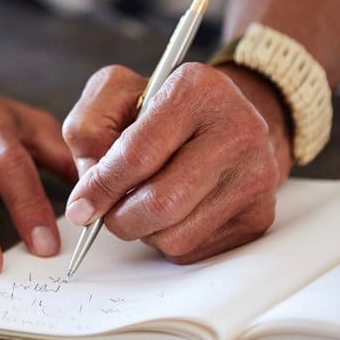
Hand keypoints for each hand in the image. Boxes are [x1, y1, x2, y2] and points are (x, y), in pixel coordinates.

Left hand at [62, 63, 291, 263]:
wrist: (224, 121)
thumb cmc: (160, 110)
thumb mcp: (115, 95)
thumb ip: (87, 128)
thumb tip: (87, 193)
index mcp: (197, 89)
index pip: (138, 154)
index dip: (101, 187)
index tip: (81, 206)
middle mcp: (238, 129)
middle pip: (160, 203)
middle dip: (120, 217)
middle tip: (108, 212)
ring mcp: (255, 175)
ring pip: (176, 235)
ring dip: (145, 231)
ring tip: (145, 203)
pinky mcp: (259, 215)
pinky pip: (196, 250)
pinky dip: (170, 241)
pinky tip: (173, 213)